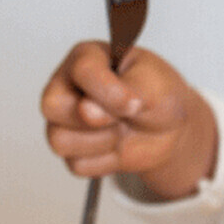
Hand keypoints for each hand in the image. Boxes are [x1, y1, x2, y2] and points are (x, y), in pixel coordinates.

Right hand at [41, 41, 216, 199]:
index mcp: (86, 58)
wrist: (170, 127)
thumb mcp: (153, 85)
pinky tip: (117, 148)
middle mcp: (67, 86)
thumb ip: (123, 91)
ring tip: (122, 131)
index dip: (109, 93)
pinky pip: (76, 165)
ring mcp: (66, 120)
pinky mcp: (74, 150)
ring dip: (101, 143)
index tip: (134, 103)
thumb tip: (88, 110)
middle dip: (95, 120)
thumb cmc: (157, 95)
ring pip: (59, 141)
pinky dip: (104, 163)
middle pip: (52, 106)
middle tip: (123, 117)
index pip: (81, 72)